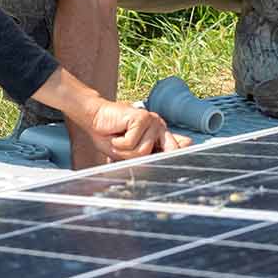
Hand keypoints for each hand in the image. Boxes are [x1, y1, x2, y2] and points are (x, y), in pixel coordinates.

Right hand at [76, 100, 191, 165]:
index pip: (180, 148)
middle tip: (126, 150)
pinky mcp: (141, 118)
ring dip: (125, 151)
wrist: (94, 119)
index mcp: (161, 136)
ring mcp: (152, 121)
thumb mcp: (131, 152)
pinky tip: (116, 135)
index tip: (176, 160)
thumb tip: (182, 148)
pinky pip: (132, 143)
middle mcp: (160, 127)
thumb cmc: (111, 136)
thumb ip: (151, 154)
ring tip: (119, 140)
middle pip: (164, 154)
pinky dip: (119, 143)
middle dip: (142, 158)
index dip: (178, 157)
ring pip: (143, 151)